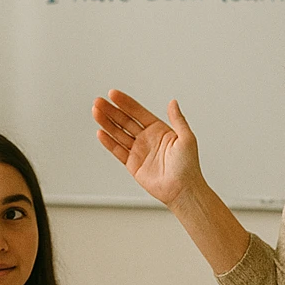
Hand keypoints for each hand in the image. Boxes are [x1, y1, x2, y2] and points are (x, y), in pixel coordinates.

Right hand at [93, 90, 204, 207]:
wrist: (182, 190)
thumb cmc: (188, 166)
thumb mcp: (187, 138)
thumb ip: (178, 119)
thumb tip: (173, 102)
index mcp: (159, 129)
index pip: (138, 112)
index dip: (125, 103)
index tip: (113, 94)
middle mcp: (147, 138)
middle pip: (125, 121)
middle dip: (111, 111)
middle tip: (99, 101)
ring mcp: (138, 151)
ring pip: (118, 133)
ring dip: (106, 123)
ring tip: (96, 112)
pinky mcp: (132, 164)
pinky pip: (118, 150)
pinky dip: (108, 142)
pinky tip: (100, 132)